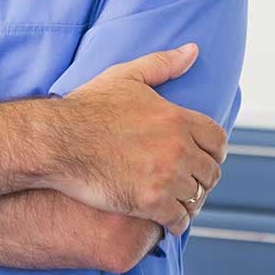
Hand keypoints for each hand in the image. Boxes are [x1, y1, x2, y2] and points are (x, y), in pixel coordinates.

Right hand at [48, 43, 226, 234]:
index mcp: (176, 118)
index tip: (202, 159)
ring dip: (189, 202)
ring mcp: (165, 177)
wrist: (56, 141)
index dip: (213, 152)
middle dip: (201, 179)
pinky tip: (164, 220)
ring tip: (176, 203)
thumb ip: (162, 64)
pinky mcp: (149, 202)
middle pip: (211, 172)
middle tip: (186, 183)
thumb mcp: (124, 77)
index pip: (218, 141)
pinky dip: (175, 223)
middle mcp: (177, 148)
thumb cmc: (86, 108)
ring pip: (196, 198)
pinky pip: (178, 220)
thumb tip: (193, 51)